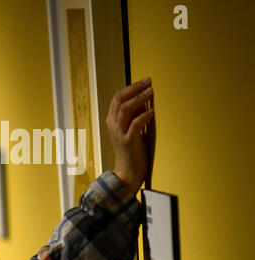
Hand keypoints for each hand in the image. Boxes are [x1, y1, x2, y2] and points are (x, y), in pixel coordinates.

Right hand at [106, 78, 154, 194]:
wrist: (127, 172)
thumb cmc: (131, 151)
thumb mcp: (130, 130)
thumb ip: (133, 116)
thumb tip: (143, 100)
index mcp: (112, 121)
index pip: (117, 97)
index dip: (130, 87)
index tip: (144, 81)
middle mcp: (113, 125)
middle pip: (120, 99)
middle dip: (134, 88)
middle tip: (148, 82)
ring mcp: (119, 133)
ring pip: (125, 109)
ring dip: (139, 98)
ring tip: (150, 92)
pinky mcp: (128, 142)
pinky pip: (134, 125)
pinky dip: (143, 116)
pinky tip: (152, 111)